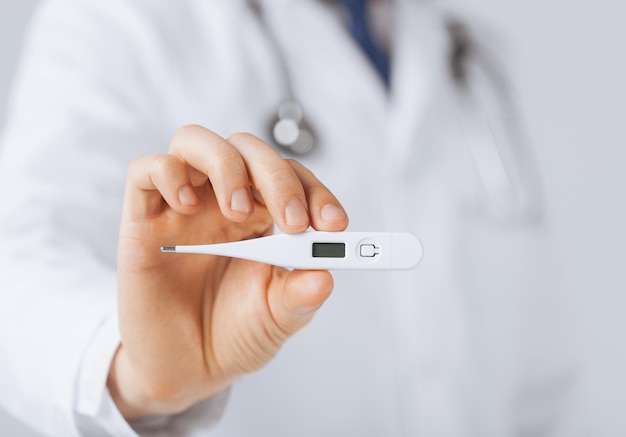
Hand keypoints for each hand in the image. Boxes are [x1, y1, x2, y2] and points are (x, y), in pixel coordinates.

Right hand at [107, 126, 347, 417]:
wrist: (186, 370)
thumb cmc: (235, 334)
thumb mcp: (277, 318)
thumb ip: (300, 296)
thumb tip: (325, 276)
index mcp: (263, 218)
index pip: (291, 178)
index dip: (316, 192)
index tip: (334, 225)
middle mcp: (223, 202)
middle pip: (248, 150)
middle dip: (277, 177)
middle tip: (292, 223)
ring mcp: (183, 207)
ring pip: (196, 142)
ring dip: (226, 166)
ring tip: (237, 211)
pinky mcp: (143, 221)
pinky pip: (147, 171)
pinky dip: (169, 175)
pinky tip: (188, 208)